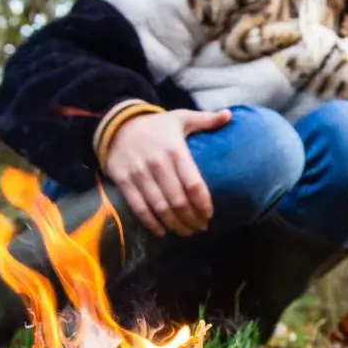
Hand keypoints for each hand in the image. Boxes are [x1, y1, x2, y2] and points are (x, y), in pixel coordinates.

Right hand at [102, 108, 230, 236]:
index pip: (193, 183)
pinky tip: (162, 231)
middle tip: (201, 227)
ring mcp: (139, 174)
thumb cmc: (156, 125)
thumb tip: (230, 115)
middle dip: (191, 218)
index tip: (209, 214)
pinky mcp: (124, 181)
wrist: (117, 124)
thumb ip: (206, 119)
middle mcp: (157, 163)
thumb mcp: (181, 118)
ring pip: (160, 207)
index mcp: (175, 150)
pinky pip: (139, 208)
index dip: (203, 203)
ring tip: (186, 232)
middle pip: (178, 200)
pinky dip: (152, 223)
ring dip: (175, 224)